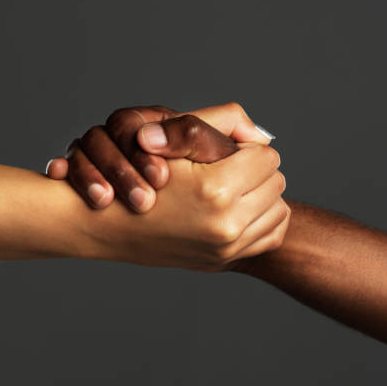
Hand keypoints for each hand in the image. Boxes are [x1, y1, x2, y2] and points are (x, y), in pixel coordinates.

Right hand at [82, 140, 286, 270]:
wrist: (108, 226)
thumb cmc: (136, 175)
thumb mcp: (174, 140)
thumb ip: (221, 123)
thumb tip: (261, 135)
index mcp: (215, 190)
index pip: (267, 156)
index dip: (247, 149)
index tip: (226, 151)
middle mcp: (225, 225)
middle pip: (276, 182)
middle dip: (256, 171)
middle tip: (230, 168)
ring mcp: (225, 249)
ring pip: (278, 209)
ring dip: (262, 194)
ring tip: (234, 187)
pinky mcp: (223, 262)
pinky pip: (271, 235)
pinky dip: (262, 219)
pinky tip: (240, 208)